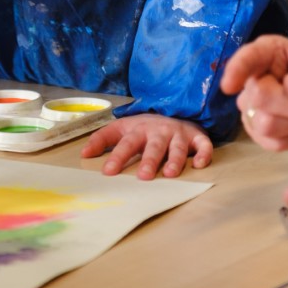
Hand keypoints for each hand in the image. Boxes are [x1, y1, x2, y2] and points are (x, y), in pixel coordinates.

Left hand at [80, 113, 212, 178]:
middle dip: (149, 160)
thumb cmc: (144, 127)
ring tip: (169, 174)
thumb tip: (84, 153)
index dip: (117, 157)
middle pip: (154, 146)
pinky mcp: (197, 137)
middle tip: (143, 176)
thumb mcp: (121, 128)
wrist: (173, 110)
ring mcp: (179, 134)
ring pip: (178, 147)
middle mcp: (160, 131)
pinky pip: (203, 145)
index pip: (127, 143)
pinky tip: (199, 164)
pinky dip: (203, 153)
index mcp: (140, 130)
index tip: (108, 172)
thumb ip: (102, 140)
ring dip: (175, 159)